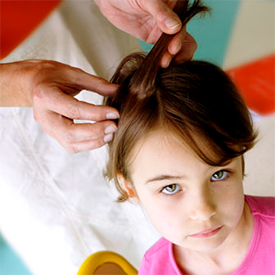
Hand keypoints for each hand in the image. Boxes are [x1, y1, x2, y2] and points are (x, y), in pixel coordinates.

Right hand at [0, 60, 118, 152]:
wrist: (33, 83)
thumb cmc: (51, 75)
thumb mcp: (73, 73)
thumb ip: (96, 83)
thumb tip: (118, 90)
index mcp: (45, 96)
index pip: (74, 110)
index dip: (97, 114)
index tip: (115, 113)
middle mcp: (44, 116)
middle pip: (71, 133)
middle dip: (96, 132)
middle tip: (114, 126)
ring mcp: (48, 128)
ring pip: (71, 144)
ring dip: (94, 141)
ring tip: (111, 133)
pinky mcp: (54, 134)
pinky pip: (72, 146)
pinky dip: (88, 144)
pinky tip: (102, 136)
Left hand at [94, 0, 196, 66]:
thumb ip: (161, 13)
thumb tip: (175, 27)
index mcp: (175, 5)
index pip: (183, 25)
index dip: (180, 39)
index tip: (173, 49)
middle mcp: (172, 18)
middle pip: (182, 38)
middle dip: (178, 52)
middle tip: (167, 61)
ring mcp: (162, 29)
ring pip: (173, 46)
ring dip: (170, 57)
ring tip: (163, 65)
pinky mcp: (153, 37)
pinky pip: (162, 50)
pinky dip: (162, 58)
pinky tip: (158, 64)